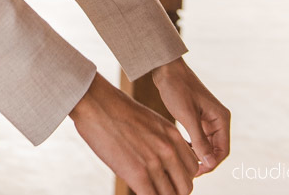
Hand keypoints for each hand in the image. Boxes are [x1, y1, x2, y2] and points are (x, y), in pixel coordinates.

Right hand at [70, 73, 198, 194]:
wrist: (95, 102)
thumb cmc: (116, 110)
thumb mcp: (150, 121)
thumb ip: (162, 140)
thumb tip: (163, 159)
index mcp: (173, 136)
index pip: (192, 168)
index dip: (181, 178)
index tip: (169, 181)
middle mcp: (169, 150)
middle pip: (186, 186)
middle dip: (175, 191)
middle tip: (159, 190)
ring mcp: (154, 163)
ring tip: (148, 191)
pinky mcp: (137, 174)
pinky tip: (139, 192)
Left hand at [151, 58, 231, 176]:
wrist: (166, 69)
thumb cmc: (177, 88)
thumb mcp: (187, 116)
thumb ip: (200, 140)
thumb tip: (209, 162)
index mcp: (221, 118)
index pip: (223, 150)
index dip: (211, 164)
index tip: (195, 172)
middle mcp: (218, 119)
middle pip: (216, 149)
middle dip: (205, 161)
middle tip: (188, 170)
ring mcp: (209, 118)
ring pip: (207, 144)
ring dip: (198, 154)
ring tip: (184, 161)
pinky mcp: (198, 117)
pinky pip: (200, 137)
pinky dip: (193, 145)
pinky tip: (182, 148)